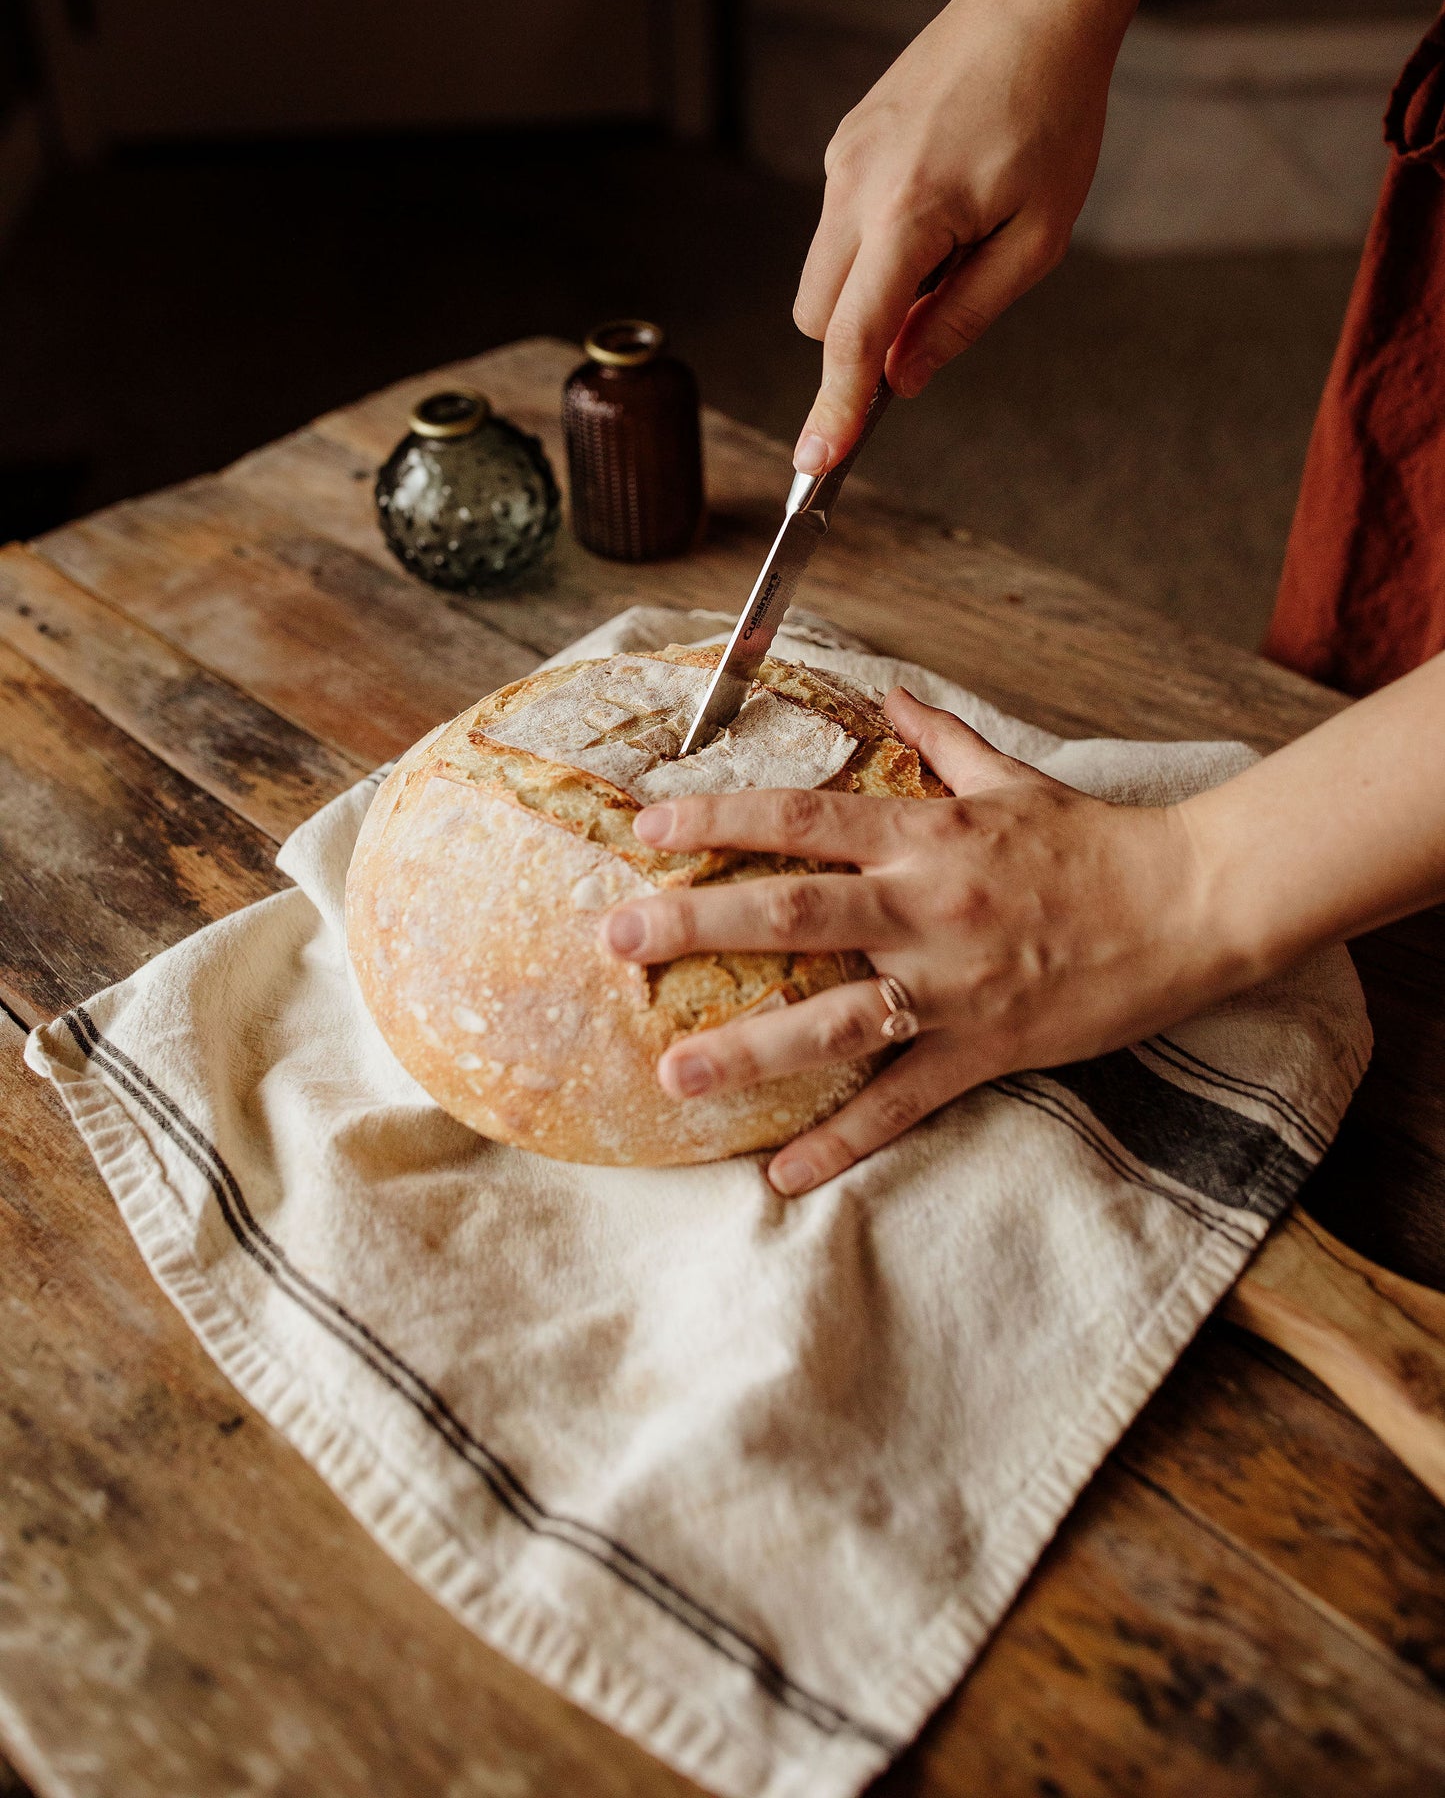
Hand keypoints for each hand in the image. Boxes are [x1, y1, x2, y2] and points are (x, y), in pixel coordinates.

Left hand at [598, 689, 1252, 1196]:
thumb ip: (940, 738)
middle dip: (696, 924)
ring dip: (748, 1048)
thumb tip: (890, 692)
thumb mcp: (1013, 775)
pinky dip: (841, 1142)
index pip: (800, 818)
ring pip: (833, 1018)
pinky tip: (780, 1174)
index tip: (648, 831)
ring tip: (674, 1072)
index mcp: (925, 833)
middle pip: (792, 910)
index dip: (720, 819)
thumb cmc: (1097, 839)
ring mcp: (952, 984)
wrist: (1193, 902)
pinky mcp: (984, 1048)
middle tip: (616, 942)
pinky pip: (900, 1102)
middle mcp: (925, 905)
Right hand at [790, 0, 1124, 474]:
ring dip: (871, 294)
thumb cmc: (1054, 115)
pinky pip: (839, 229)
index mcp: (907, 214)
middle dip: (859, 344)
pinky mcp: (844, 143)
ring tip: (955, 242)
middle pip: (818, 317)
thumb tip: (905, 378)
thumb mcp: (1037, 238)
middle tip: (939, 315)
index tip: (815, 463)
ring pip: (822, 275)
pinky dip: (875, 249)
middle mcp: (854, 186)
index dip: (836, 407)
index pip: (853, 338)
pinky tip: (941, 203)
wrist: (1037, 3)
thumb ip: (964, 317)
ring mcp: (841, 161)